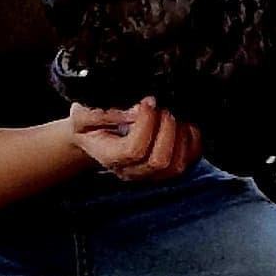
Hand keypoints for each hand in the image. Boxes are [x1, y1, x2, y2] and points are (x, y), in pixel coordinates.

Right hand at [66, 97, 202, 183]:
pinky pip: (190, 161)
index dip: (146, 123)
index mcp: (110, 157)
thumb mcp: (83, 115)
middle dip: (166, 128)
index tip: (147, 102)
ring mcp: (151, 174)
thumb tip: (137, 112)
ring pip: (177, 166)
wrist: (94, 140)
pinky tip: (182, 123)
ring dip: (180, 135)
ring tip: (171, 115)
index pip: (134, 150)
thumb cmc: (89, 126)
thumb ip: (103, 113)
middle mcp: (132, 171)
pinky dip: (192, 140)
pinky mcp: (167, 169)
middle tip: (161, 108)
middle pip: (159, 161)